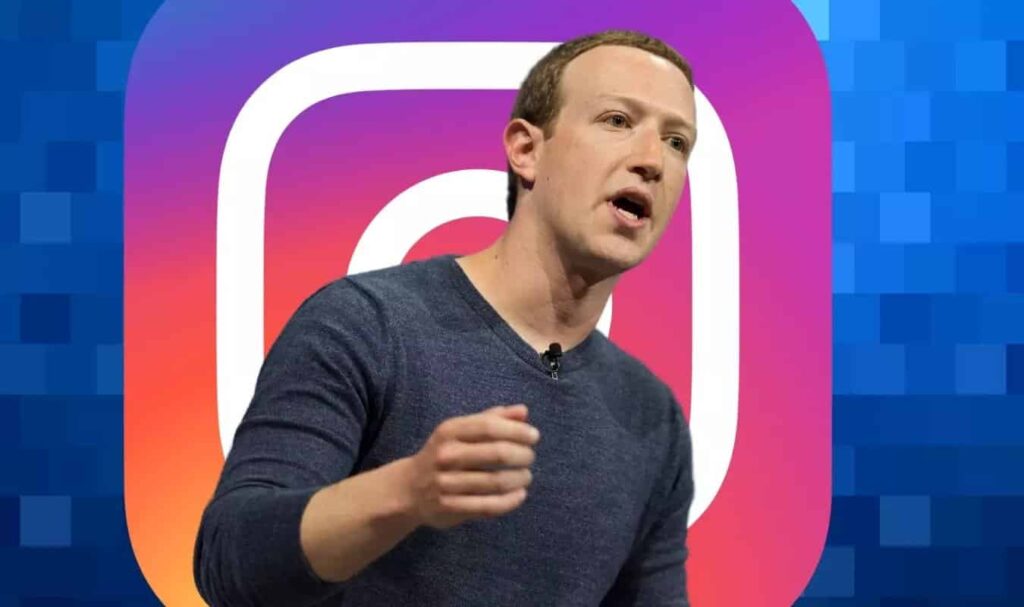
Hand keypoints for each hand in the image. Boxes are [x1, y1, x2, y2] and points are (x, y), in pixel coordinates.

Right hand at [404, 404, 539, 529]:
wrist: (409, 489)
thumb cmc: (444, 453)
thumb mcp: (461, 430)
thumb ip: (492, 419)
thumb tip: (523, 411)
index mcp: (450, 431)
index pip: (490, 427)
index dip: (518, 431)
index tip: (534, 436)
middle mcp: (446, 455)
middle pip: (498, 453)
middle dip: (523, 455)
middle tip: (530, 458)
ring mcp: (446, 483)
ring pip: (497, 481)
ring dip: (520, 478)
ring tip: (525, 476)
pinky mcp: (450, 507)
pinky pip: (489, 506)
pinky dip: (510, 501)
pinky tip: (520, 495)